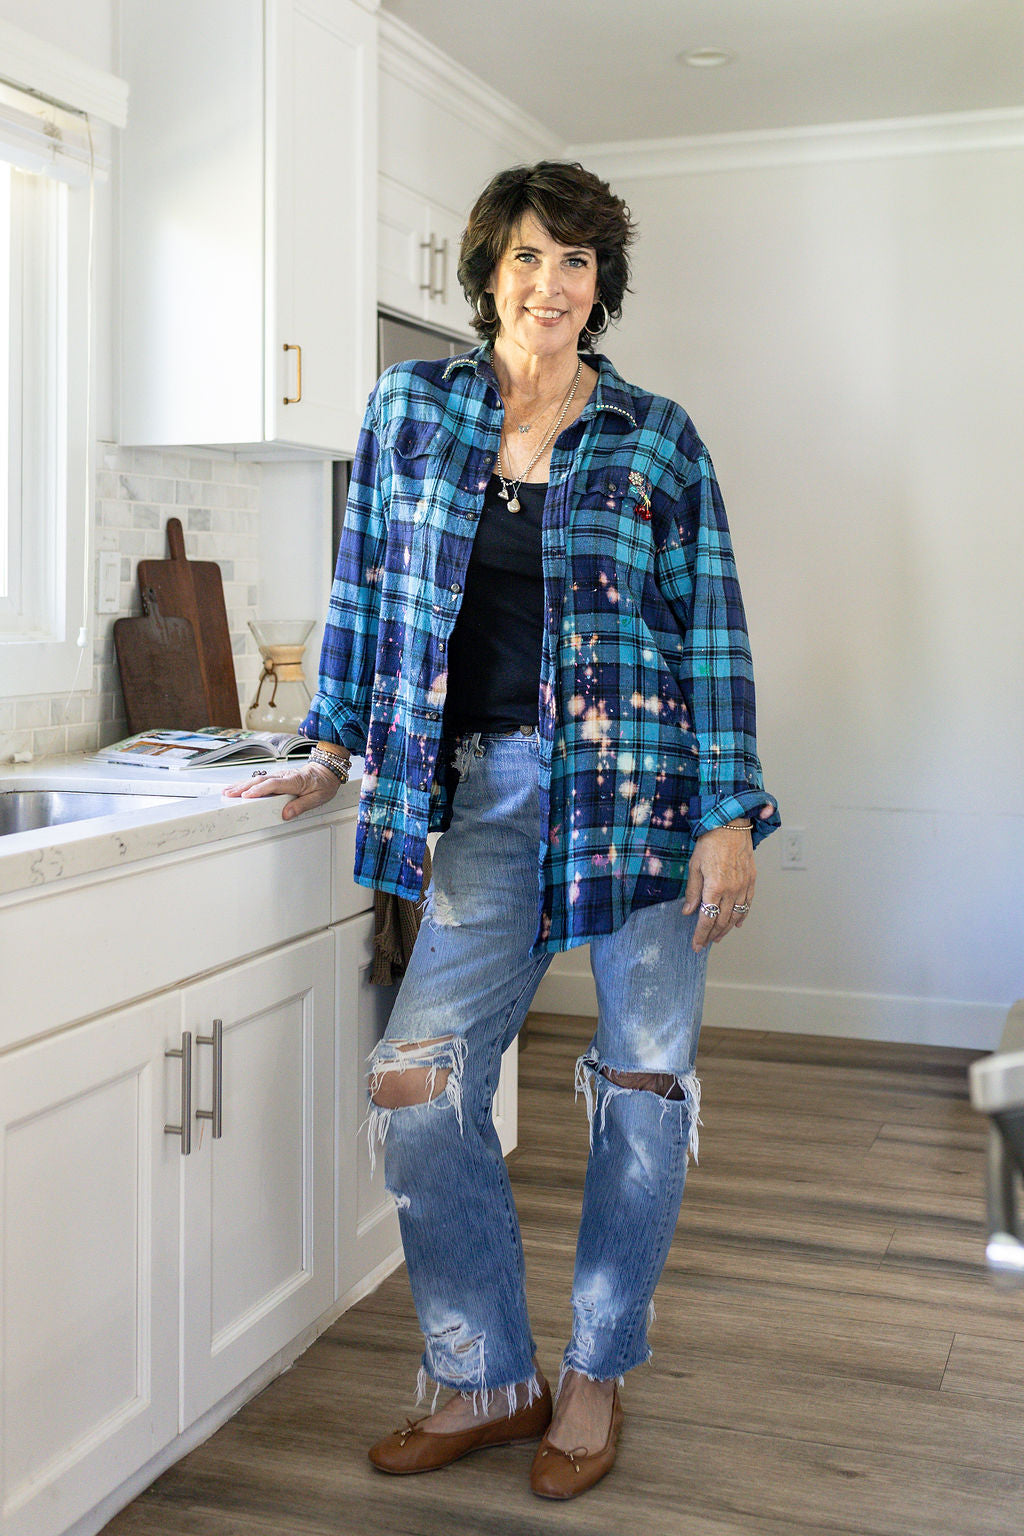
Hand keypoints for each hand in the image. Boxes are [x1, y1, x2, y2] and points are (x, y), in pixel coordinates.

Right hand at [222, 761, 342, 819]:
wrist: (327, 771)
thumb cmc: (323, 784)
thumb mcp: (318, 798)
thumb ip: (301, 806)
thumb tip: (286, 814)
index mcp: (295, 781)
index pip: (273, 785)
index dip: (259, 790)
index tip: (247, 796)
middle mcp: (285, 776)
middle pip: (261, 781)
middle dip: (243, 788)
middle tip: (229, 795)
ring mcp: (280, 776)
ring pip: (258, 779)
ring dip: (242, 785)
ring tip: (227, 791)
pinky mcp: (277, 777)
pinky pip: (260, 780)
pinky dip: (248, 783)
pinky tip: (238, 787)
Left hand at [681, 824, 755, 950]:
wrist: (730, 825)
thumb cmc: (709, 842)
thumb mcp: (694, 866)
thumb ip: (692, 891)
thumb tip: (688, 911)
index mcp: (714, 888)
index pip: (707, 919)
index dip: (701, 935)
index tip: (696, 945)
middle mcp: (731, 890)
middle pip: (722, 921)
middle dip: (712, 935)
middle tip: (705, 943)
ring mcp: (743, 886)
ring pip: (736, 916)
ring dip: (726, 929)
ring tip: (718, 937)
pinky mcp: (751, 880)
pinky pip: (748, 904)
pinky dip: (742, 916)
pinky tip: (736, 923)